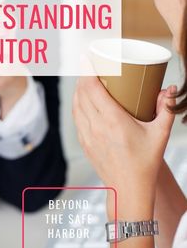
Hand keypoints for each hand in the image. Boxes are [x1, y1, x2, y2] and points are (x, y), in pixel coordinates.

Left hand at [73, 77, 175, 218]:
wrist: (128, 190)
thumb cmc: (145, 163)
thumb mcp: (160, 135)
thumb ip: (166, 109)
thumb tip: (170, 89)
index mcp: (113, 121)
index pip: (92, 89)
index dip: (87, 71)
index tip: (85, 57)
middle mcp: (96, 127)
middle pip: (82, 93)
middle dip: (83, 76)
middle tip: (89, 64)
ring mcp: (88, 135)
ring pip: (76, 105)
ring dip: (78, 89)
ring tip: (85, 79)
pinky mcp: (84, 143)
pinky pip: (76, 117)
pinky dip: (77, 104)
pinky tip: (82, 99)